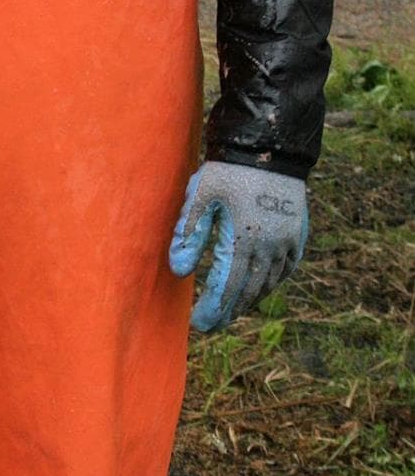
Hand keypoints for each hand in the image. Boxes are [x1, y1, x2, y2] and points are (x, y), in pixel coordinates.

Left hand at [168, 160, 308, 333]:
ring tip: (231, 311)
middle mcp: (269, 246)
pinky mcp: (297, 234)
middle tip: (212, 326)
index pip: (227, 287)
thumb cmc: (228, 171)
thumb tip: (178, 271)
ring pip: (268, 282)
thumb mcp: (201, 197)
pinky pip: (285, 269)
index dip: (213, 309)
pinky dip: (271, 283)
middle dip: (229, 311)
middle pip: (248, 291)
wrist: (269, 149)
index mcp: (243, 239)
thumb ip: (189, 233)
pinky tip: (259, 289)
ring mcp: (287, 242)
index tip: (200, 325)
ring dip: (249, 300)